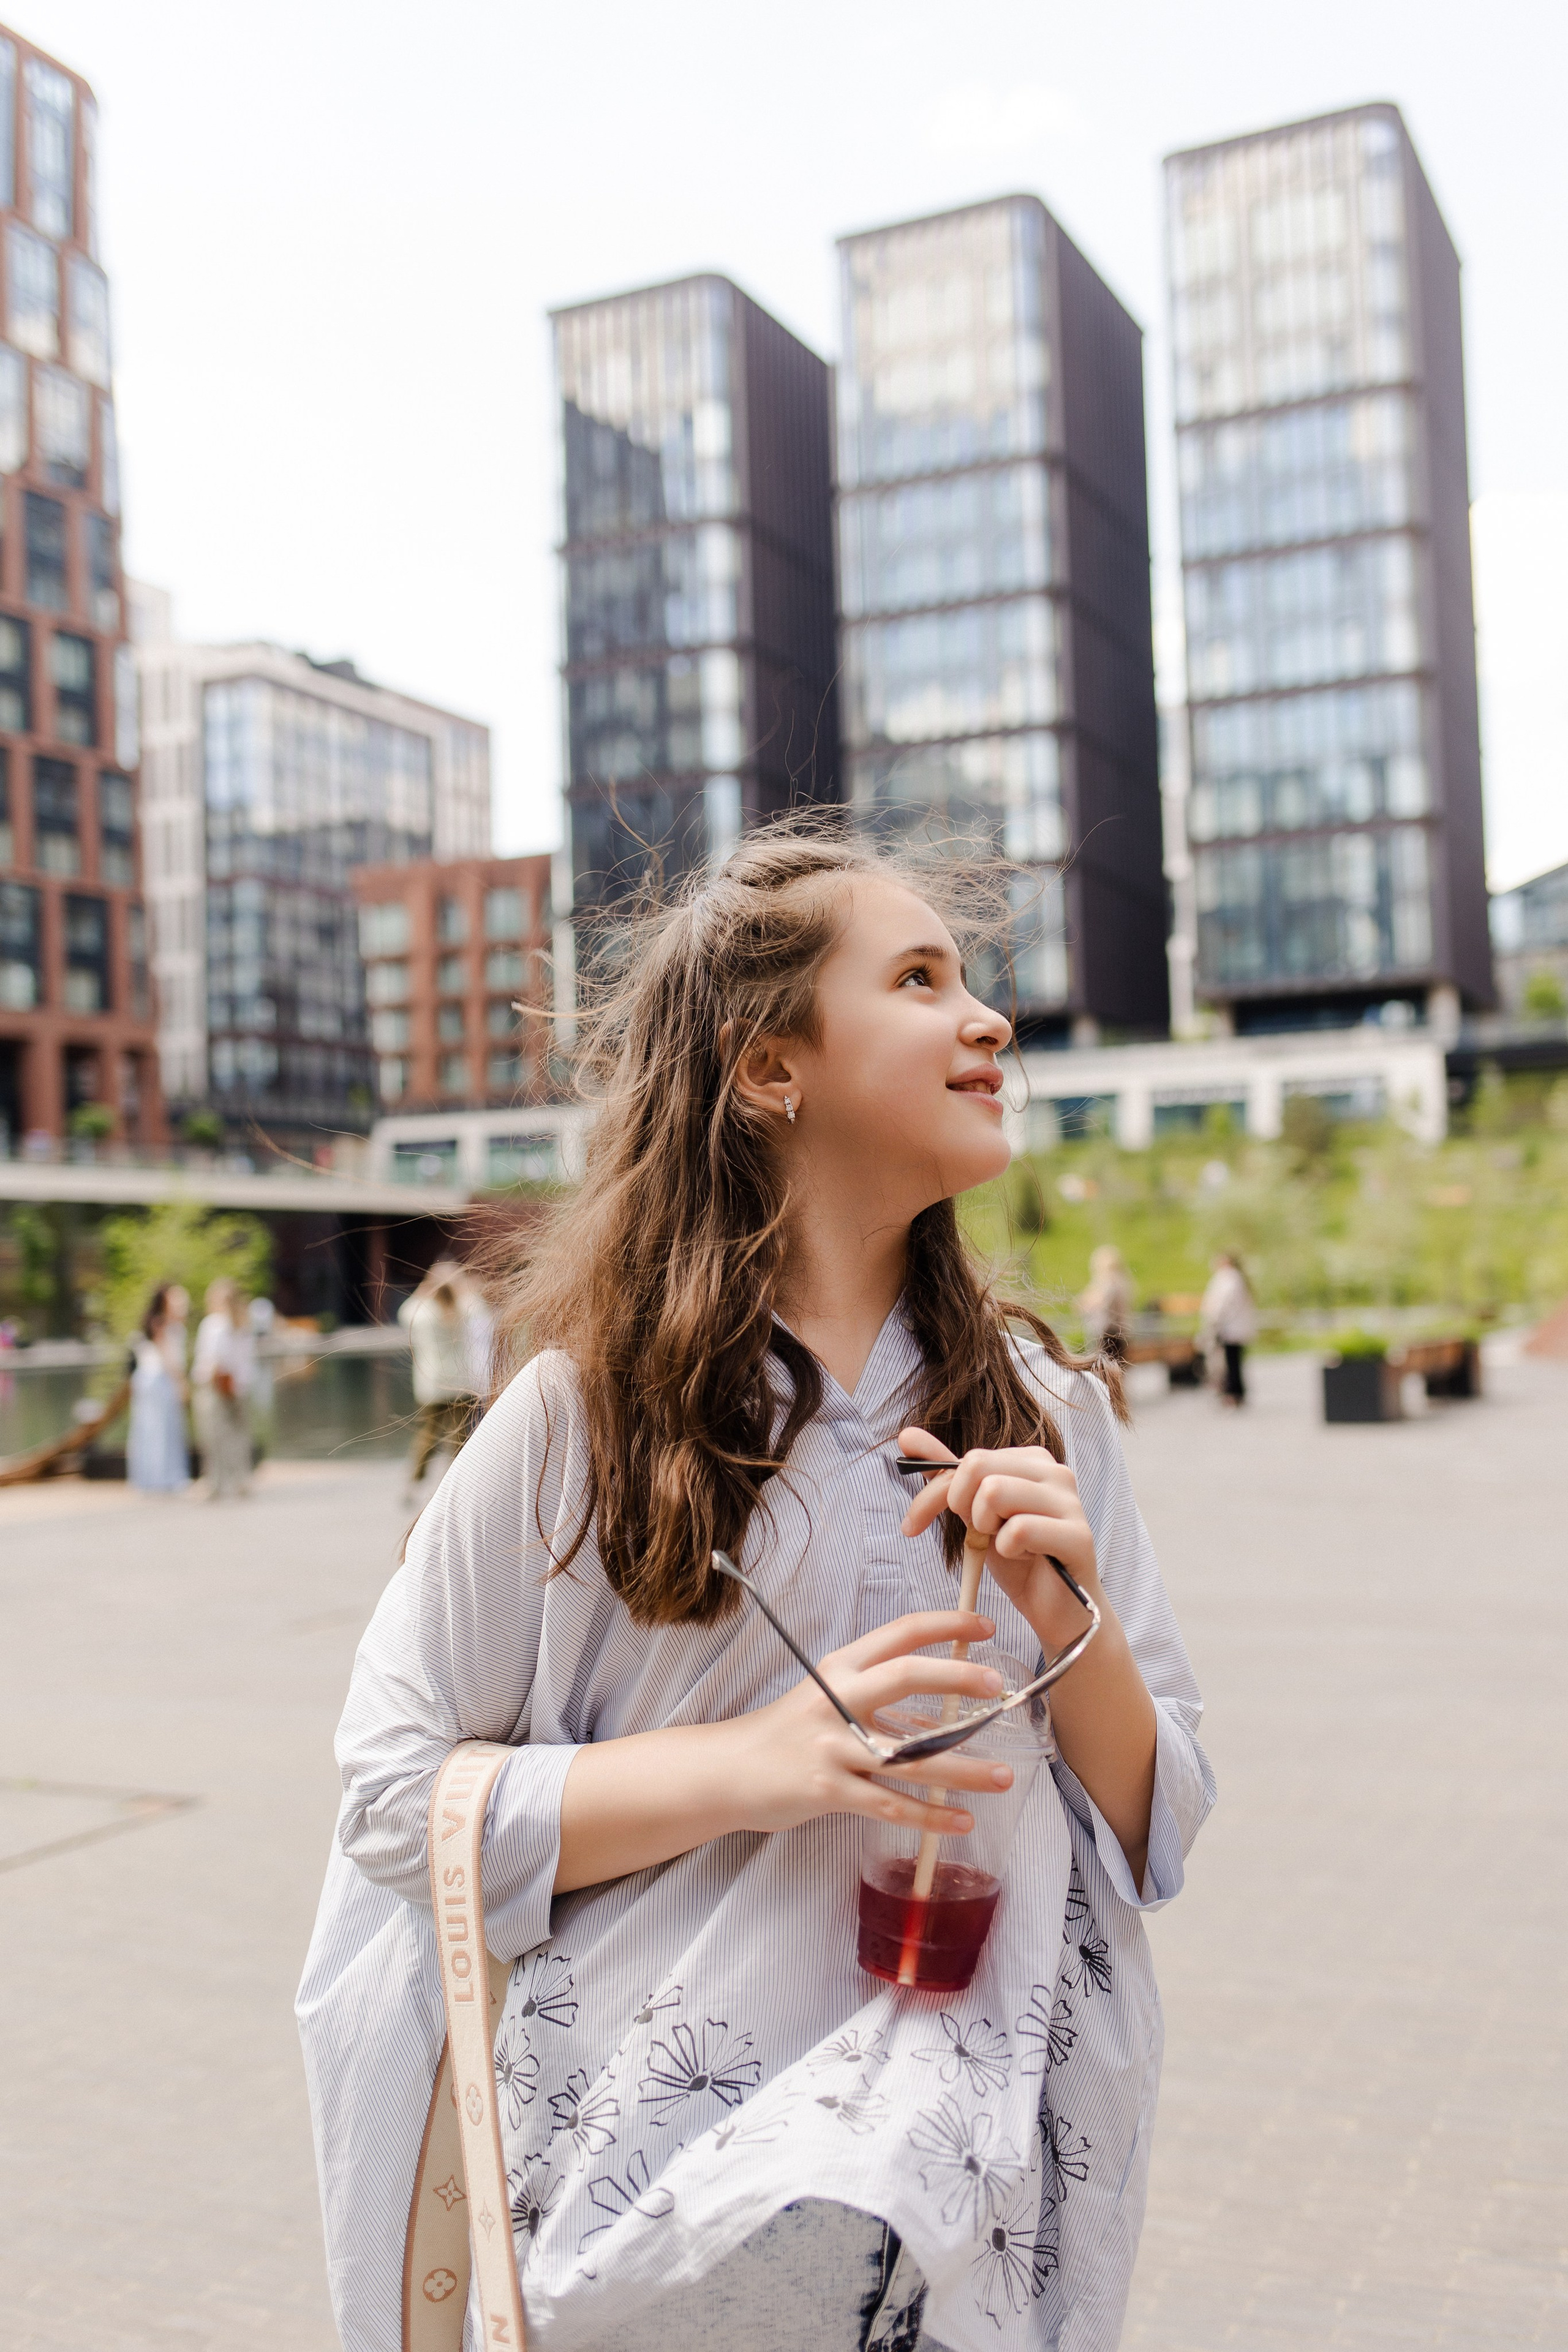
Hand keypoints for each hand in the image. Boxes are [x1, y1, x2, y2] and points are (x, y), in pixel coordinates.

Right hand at [715, 1610, 1015, 1840]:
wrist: (730, 1770)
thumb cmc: (788, 1731)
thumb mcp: (829, 1697)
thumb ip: (879, 1696)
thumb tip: (946, 1699)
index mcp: (841, 1667)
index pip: (899, 1633)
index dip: (945, 1625)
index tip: (985, 1626)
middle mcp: (837, 1698)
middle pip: (904, 1676)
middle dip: (956, 1677)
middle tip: (1000, 1687)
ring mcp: (832, 1746)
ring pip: (908, 1755)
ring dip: (963, 1768)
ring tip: (1003, 1777)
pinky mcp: (828, 1789)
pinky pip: (889, 1805)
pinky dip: (929, 1816)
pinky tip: (960, 1821)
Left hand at [897, 1426, 1100, 1656]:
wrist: (1054, 1607)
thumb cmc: (1018, 1558)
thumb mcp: (974, 1513)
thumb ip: (947, 1473)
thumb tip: (907, 1435)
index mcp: (1032, 1460)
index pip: (968, 1459)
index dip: (935, 1494)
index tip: (914, 1525)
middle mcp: (1056, 1471)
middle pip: (977, 1466)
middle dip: (962, 1507)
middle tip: (977, 1534)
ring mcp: (1070, 1501)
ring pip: (994, 1491)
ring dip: (986, 1528)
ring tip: (1005, 1543)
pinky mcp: (1078, 1535)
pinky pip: (1019, 1529)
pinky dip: (1008, 1550)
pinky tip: (1025, 1557)